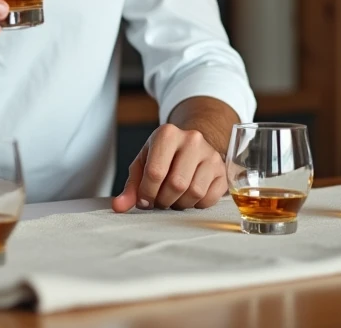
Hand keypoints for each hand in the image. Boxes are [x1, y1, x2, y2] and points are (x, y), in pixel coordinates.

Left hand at [111, 124, 227, 211]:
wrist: (191, 146)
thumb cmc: (163, 156)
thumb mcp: (143, 164)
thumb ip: (131, 186)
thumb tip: (119, 206)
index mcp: (167, 134)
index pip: (155, 171)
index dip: (147, 192)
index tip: (145, 199)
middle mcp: (192, 140)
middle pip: (176, 184)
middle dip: (163, 200)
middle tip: (159, 200)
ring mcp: (210, 154)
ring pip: (194, 192)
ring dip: (179, 204)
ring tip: (173, 198)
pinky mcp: (222, 170)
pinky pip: (209, 199)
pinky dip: (196, 205)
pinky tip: (188, 196)